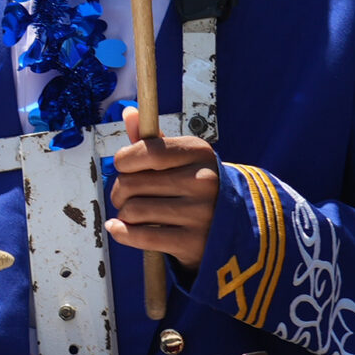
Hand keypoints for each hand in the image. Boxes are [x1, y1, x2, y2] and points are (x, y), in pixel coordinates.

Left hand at [105, 105, 220, 269]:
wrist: (236, 226)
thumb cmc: (198, 188)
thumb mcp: (184, 159)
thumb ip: (153, 140)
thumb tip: (129, 112)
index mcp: (199, 153)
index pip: (148, 151)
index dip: (124, 160)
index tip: (122, 166)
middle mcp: (203, 181)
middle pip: (133, 183)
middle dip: (119, 191)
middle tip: (123, 196)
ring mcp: (200, 213)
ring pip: (133, 210)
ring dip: (124, 214)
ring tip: (131, 213)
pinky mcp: (192, 242)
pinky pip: (141, 236)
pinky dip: (122, 232)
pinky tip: (118, 228)